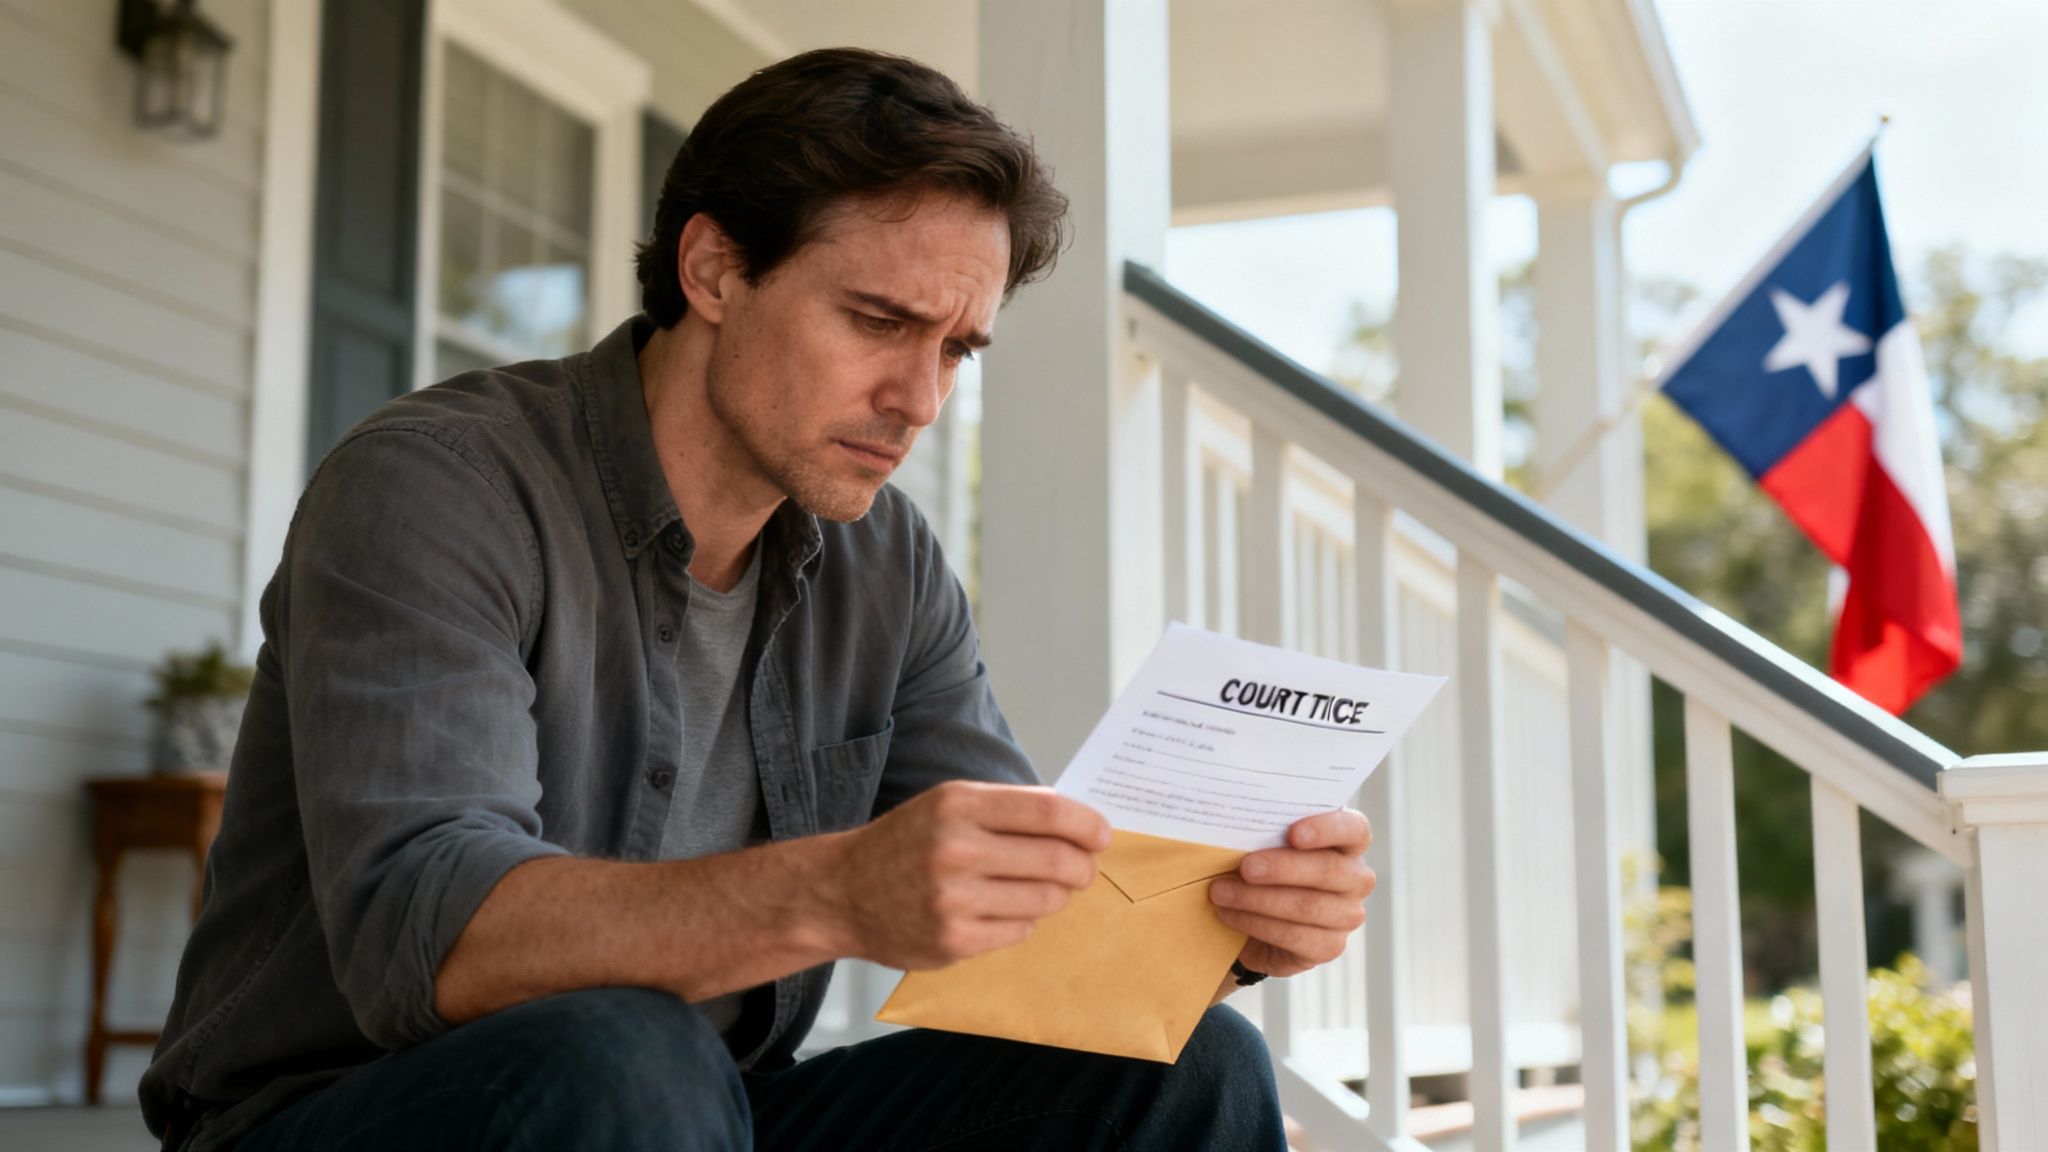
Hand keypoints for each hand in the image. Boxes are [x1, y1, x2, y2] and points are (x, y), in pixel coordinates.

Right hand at [826, 780, 1109, 969]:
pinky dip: (1021, 921)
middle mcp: (955, 850)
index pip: (1048, 812)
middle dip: (1082, 866)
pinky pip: (1020, 932)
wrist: (843, 892)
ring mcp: (953, 900)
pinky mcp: (953, 941)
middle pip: (1057, 860)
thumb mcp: (949, 804)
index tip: (1101, 834)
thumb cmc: (907, 842)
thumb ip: (1009, 808)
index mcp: (958, 805)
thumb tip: (1077, 820)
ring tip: (1034, 887)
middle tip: (1083, 869)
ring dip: (1053, 895)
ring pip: (1045, 900)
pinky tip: (998, 910)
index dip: (1086, 824)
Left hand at [1208, 808, 1374, 979]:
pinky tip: (1229, 914)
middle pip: (1329, 870)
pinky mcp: (1330, 946)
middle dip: (1282, 868)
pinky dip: (1256, 924)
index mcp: (1349, 842)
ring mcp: (1348, 915)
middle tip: (1245, 867)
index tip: (1293, 833)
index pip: (1354, 830)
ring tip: (1220, 892)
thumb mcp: (1265, 843)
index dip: (1327, 829)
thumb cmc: (1265, 866)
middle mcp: (1357, 878)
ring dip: (1258, 899)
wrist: (1258, 919)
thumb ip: (1265, 831)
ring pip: (1307, 906)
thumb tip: (1233, 823)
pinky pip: (1294, 936)